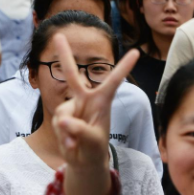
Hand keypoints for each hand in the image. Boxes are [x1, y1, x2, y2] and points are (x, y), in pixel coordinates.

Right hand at [50, 33, 138, 170]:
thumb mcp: (93, 142)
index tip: (137, 52)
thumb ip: (80, 131)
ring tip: (77, 142)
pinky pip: (57, 121)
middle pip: (73, 75)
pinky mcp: (62, 116)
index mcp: (102, 101)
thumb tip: (64, 121)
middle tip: (58, 34)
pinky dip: (63, 134)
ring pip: (63, 111)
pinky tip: (71, 142)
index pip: (114, 81)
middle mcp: (86, 99)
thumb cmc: (95, 149)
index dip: (124, 66)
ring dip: (68, 130)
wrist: (84, 160)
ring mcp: (73, 107)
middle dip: (64, 55)